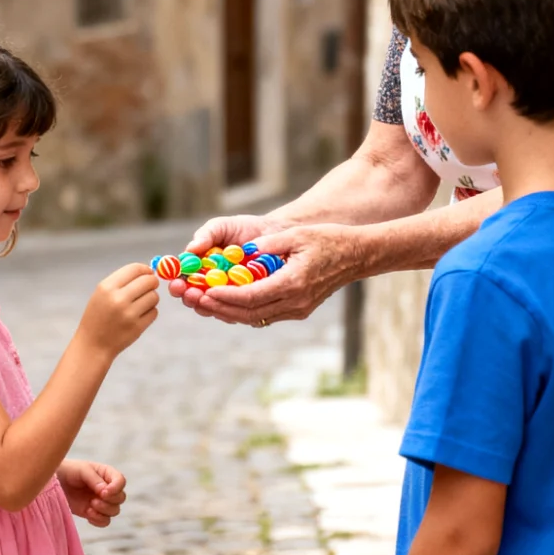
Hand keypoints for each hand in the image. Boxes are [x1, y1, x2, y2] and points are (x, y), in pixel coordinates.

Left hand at [56, 459, 126, 526]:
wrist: (54, 483)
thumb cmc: (69, 471)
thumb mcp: (82, 470)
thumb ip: (94, 479)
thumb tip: (105, 491)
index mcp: (106, 474)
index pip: (121, 481)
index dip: (116, 489)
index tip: (104, 492)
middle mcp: (107, 488)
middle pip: (120, 498)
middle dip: (109, 501)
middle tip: (94, 500)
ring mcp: (101, 501)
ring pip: (115, 511)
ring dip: (104, 511)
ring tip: (89, 506)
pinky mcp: (93, 513)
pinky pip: (105, 522)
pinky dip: (98, 520)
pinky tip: (87, 513)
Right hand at [76, 263, 158, 356]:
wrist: (93, 344)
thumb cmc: (98, 316)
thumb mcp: (101, 293)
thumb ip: (122, 281)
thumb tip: (148, 271)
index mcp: (107, 287)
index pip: (135, 269)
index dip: (145, 269)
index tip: (148, 272)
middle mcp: (118, 299)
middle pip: (148, 281)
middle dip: (152, 282)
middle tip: (150, 286)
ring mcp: (129, 314)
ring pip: (154, 296)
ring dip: (151, 298)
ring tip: (140, 304)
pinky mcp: (137, 327)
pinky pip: (154, 312)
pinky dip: (150, 312)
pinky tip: (138, 316)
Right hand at [162, 213, 280, 300]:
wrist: (273, 233)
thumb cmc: (243, 228)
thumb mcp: (221, 227)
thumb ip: (205, 235)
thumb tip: (190, 249)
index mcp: (199, 268)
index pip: (183, 280)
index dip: (177, 283)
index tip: (176, 283)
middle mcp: (210, 285)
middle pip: (195, 298)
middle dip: (190, 298)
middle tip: (190, 294)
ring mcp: (228, 295)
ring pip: (213, 307)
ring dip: (207, 306)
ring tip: (204, 299)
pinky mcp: (246, 301)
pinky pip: (236, 312)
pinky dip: (230, 310)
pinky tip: (229, 307)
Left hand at [175, 223, 366, 326]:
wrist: (356, 255)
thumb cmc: (327, 239)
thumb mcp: (297, 235)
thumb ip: (269, 244)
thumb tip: (244, 251)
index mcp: (293, 283)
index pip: (252, 297)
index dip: (226, 296)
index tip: (205, 291)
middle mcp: (295, 302)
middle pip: (250, 313)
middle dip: (221, 309)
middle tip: (196, 300)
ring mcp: (298, 309)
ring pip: (257, 318)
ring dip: (230, 313)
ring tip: (205, 304)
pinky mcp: (299, 310)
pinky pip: (267, 315)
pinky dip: (245, 311)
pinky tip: (228, 303)